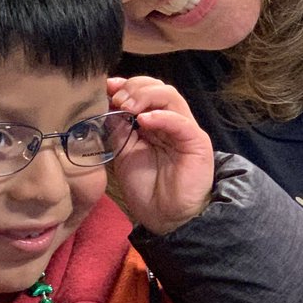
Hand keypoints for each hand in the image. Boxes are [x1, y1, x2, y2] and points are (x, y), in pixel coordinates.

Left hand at [106, 75, 213, 234]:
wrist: (165, 218)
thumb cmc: (146, 188)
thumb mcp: (123, 154)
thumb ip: (118, 130)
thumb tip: (107, 105)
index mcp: (153, 122)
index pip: (143, 91)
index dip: (125, 85)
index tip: (106, 86)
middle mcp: (171, 121)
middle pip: (158, 87)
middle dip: (134, 88)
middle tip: (116, 98)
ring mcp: (185, 129)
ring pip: (171, 96)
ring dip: (146, 96)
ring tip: (127, 106)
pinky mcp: (196, 142)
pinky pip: (180, 122)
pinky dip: (162, 117)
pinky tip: (144, 121)